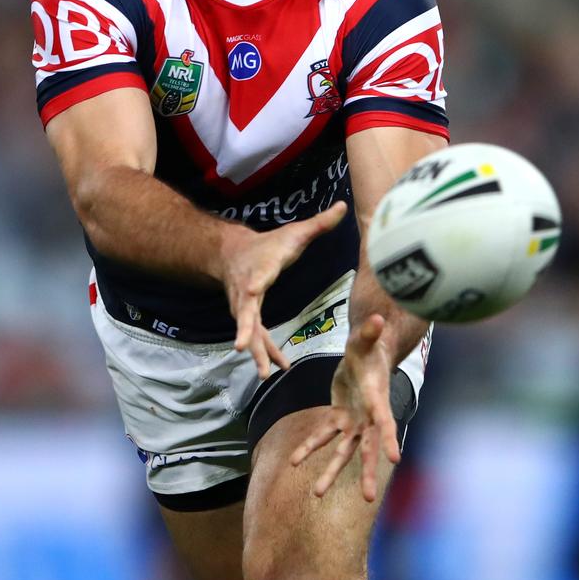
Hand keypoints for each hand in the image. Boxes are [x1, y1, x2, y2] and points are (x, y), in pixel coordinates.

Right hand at [223, 201, 346, 379]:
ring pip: (249, 332)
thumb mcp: (294, 232)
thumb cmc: (268, 244)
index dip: (254, 283)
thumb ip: (319, 223)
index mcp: (260, 268)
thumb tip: (345, 206)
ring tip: (265, 373)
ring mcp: (244, 307)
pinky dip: (266, 352)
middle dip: (245, 330)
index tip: (252, 291)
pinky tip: (279, 368)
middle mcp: (247, 291)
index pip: (256, 276)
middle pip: (245, 313)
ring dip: (257, 351)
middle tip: (242, 347)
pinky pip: (257, 337)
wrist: (233, 253)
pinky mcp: (247, 317)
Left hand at [290, 313, 400, 500]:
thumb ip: (370, 331)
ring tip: (316, 494)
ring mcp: (354, 420)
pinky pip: (323, 435)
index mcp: (376, 399)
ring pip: (342, 451)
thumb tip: (378, 318)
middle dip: (367, 471)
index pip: (385, 420)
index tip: (394, 459)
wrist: (365, 355)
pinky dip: (310, 448)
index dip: (388, 438)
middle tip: (367, 497)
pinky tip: (295, 461)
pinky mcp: (339, 417)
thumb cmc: (368, 346)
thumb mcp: (366, 338)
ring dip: (331, 472)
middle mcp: (367, 416)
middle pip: (368, 447)